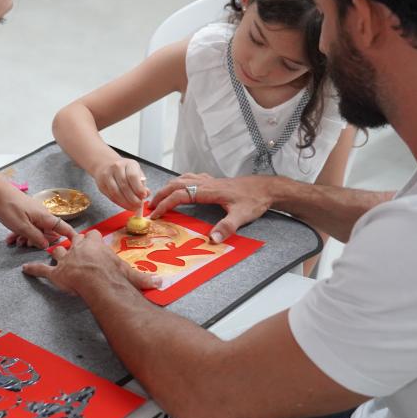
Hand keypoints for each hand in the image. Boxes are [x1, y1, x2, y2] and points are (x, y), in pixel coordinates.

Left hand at [0, 176, 76, 247]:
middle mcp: (42, 215)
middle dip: (38, 241)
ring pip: (35, 230)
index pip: (64, 228)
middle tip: (26, 244)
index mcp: (46, 217)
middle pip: (47, 232)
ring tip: (15, 242)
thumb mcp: (22, 227)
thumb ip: (36, 237)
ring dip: (26, 238)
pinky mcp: (25, 213)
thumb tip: (47, 245)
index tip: (70, 248)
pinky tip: (10, 238)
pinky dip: (20, 232)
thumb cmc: (9, 206)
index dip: (69, 237)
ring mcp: (33, 213)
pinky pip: (27, 226)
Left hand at [22, 230, 160, 295]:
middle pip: (74, 240)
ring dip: (55, 252)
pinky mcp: (56, 272)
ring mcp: (66, 259)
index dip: (93, 239)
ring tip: (50, 250)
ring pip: (58, 251)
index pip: (94, 237)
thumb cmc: (113, 274)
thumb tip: (161, 282)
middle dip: (72, 241)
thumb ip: (144, 278)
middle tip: (71, 243)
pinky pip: (42, 269)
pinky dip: (33, 269)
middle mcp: (80, 248)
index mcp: (96, 246)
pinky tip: (26, 269)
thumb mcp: (130, 274)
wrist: (97, 280)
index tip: (93, 238)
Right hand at [94, 157, 148, 209]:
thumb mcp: (136, 172)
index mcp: (128, 164)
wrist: (105, 164)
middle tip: (139, 205)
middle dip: (133, 198)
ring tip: (133, 208)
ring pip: (116, 193)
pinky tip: (126, 205)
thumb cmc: (125, 170)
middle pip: (124, 186)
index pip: (133, 176)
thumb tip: (146, 194)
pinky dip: (119, 203)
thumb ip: (141, 183)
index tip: (144, 196)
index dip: (138, 188)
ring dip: (126, 203)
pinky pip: (111, 196)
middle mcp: (116, 167)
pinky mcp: (101, 184)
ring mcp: (107, 175)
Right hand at [148, 173, 272, 242]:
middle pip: (176, 184)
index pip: (180, 195)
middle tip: (149, 206)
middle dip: (160, 194)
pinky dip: (181, 182)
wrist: (267, 188)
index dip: (165, 204)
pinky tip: (181, 187)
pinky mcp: (214, 181)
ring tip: (159, 197)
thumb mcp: (241, 216)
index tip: (155, 214)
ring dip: (168, 187)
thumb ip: (226, 227)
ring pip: (182, 179)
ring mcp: (209, 180)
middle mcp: (206, 183)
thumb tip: (211, 240)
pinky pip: (191, 178)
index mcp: (208, 191)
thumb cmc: (254, 200)